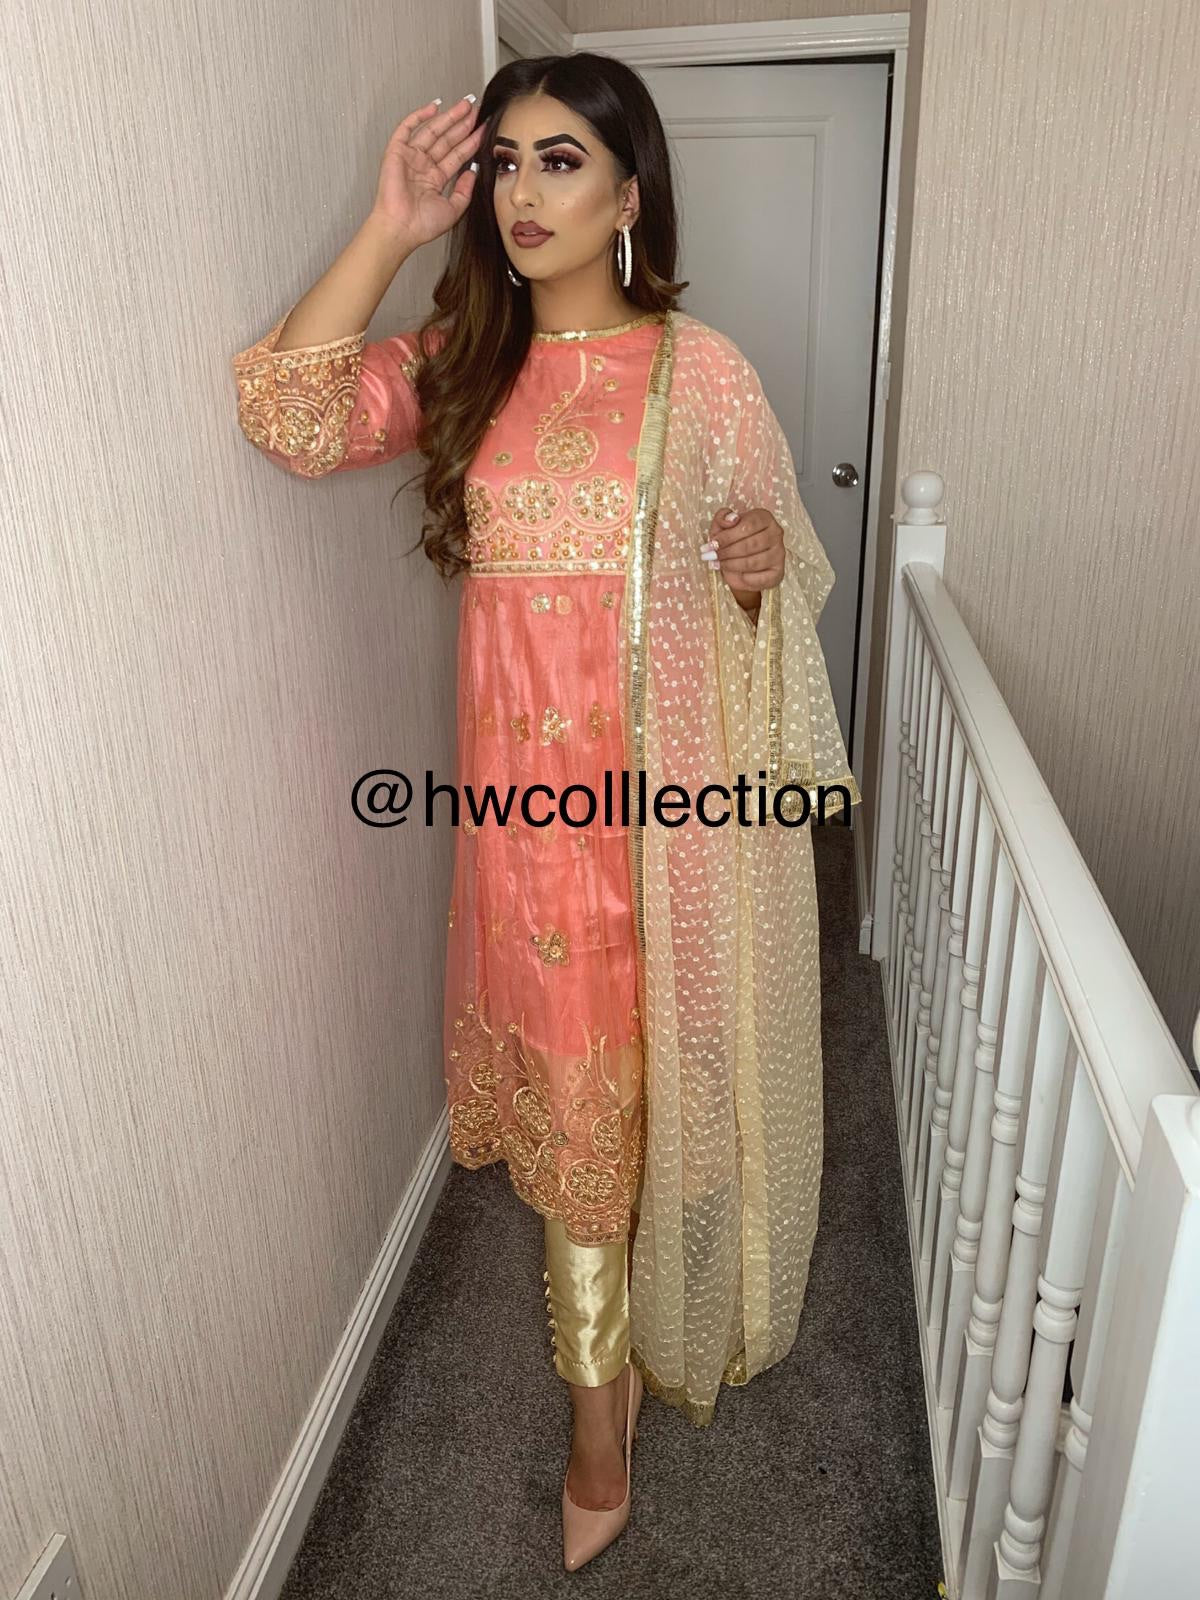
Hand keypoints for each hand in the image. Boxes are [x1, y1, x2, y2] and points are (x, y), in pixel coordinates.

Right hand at [370, 95, 486, 251]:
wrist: (401, 228)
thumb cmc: (421, 225)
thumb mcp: (454, 209)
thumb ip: (465, 190)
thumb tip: (473, 171)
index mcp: (435, 179)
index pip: (457, 154)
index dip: (471, 140)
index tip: (483, 128)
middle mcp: (423, 166)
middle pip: (447, 139)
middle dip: (462, 123)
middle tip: (477, 109)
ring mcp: (411, 157)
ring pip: (432, 130)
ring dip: (448, 117)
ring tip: (465, 105)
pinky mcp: (397, 152)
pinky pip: (407, 128)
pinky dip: (419, 116)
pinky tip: (434, 107)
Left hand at [701, 506, 784, 612]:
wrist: (742, 563)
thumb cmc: (732, 540)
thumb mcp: (723, 526)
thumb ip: (722, 517)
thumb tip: (731, 519)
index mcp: (764, 517)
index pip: (747, 525)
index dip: (727, 536)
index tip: (712, 544)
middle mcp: (776, 533)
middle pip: (750, 544)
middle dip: (727, 552)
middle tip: (711, 557)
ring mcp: (779, 553)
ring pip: (754, 562)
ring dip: (731, 565)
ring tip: (718, 565)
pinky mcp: (778, 572)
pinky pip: (760, 578)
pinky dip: (743, 579)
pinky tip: (732, 575)